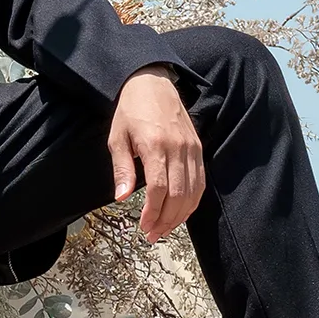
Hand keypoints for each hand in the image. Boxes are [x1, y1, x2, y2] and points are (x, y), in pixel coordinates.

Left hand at [108, 65, 205, 242]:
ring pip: (193, 192)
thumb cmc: (130, 111)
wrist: (152, 82)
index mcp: (154, 145)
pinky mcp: (198, 148)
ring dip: (180, 215)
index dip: (153, 212)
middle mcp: (177, 148)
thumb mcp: (117, 137)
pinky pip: (201, 182)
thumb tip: (121, 198)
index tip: (143, 227)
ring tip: (164, 228)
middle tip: (152, 234)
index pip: (158, 188)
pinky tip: (181, 212)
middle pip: (179, 195)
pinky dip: (193, 201)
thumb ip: (122, 168)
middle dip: (166, 220)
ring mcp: (191, 149)